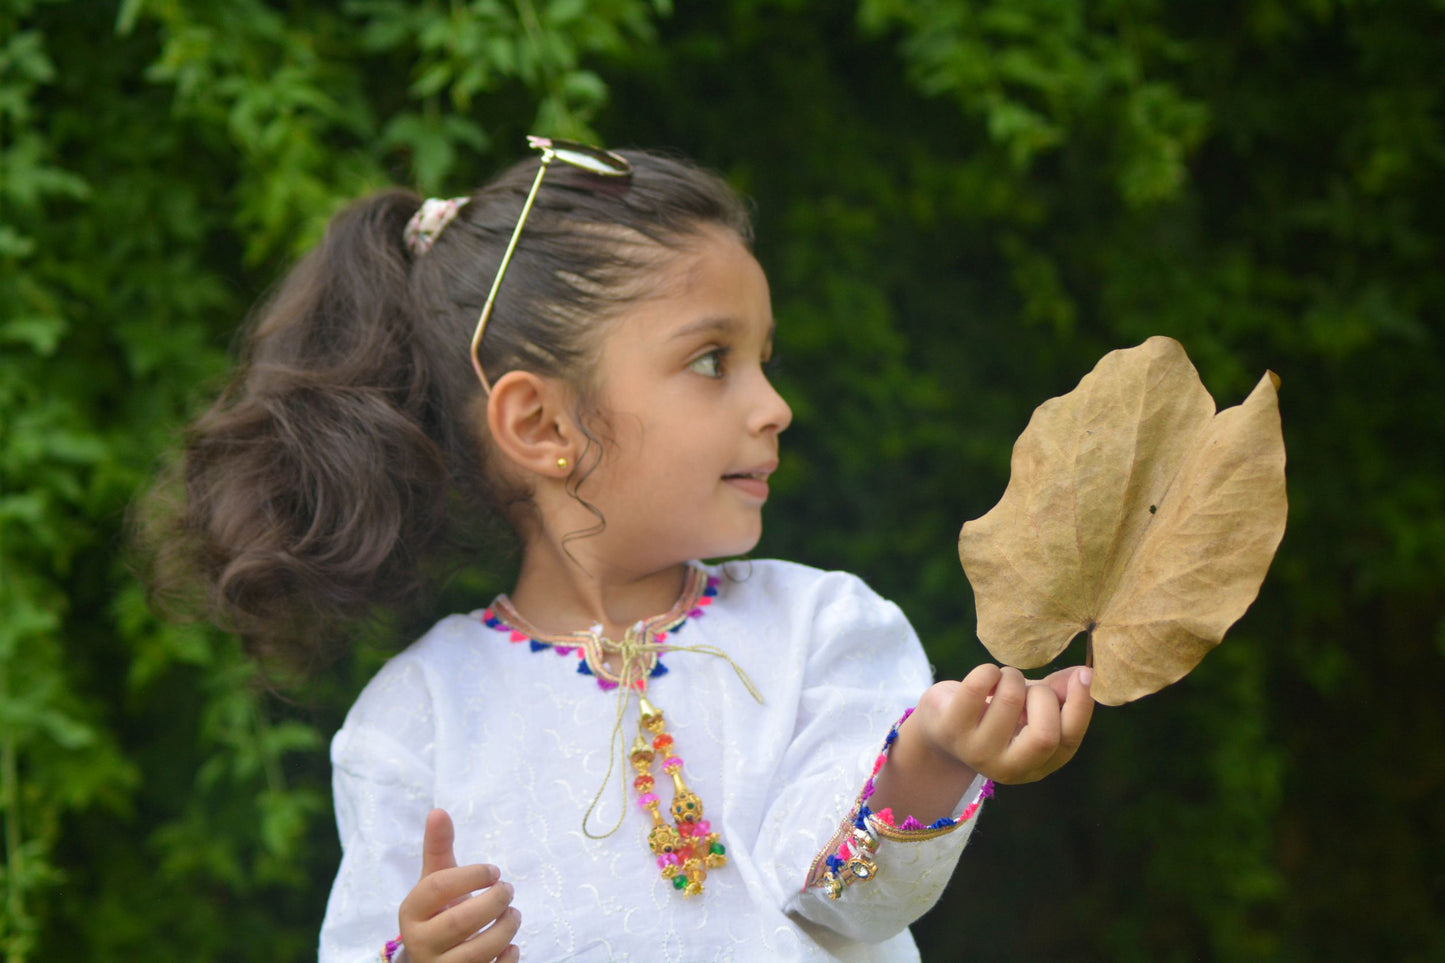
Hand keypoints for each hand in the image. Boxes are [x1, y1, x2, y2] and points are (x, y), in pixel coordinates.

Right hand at [398, 809, 520, 962]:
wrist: (432, 958)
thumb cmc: (439, 912)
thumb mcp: (436, 881)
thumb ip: (438, 849)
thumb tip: (438, 811)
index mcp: (411, 913)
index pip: (437, 888)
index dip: (471, 875)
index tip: (494, 870)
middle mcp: (420, 944)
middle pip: (459, 922)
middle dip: (493, 902)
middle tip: (509, 890)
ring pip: (475, 954)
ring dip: (504, 931)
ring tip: (513, 914)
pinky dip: (506, 961)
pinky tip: (512, 948)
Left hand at [915, 664, 1093, 784]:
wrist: (940, 726)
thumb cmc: (995, 713)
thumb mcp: (1032, 708)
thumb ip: (1061, 695)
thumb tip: (1088, 675)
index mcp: (1036, 766)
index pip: (1068, 742)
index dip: (1081, 707)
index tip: (1084, 675)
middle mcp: (1007, 768)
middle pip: (1044, 735)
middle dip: (1043, 696)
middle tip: (1029, 687)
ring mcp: (977, 751)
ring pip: (1010, 700)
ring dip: (1012, 677)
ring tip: (1003, 680)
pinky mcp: (950, 727)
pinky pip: (979, 686)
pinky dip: (988, 670)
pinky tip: (986, 677)